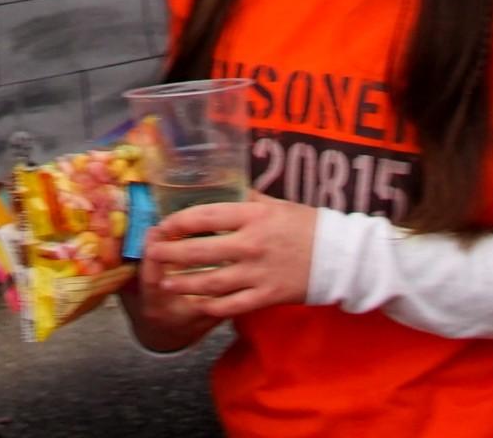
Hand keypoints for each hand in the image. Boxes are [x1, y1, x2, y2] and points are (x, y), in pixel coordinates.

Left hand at [136, 194, 317, 322]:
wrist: (340, 256)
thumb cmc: (308, 224)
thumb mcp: (276, 203)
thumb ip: (248, 199)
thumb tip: (224, 186)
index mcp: (252, 216)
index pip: (204, 217)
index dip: (178, 223)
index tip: (162, 226)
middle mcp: (250, 244)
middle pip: (199, 252)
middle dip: (170, 255)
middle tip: (152, 255)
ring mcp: (257, 273)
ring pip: (210, 283)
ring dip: (183, 284)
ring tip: (165, 283)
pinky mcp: (266, 297)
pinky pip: (230, 305)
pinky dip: (210, 306)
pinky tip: (196, 305)